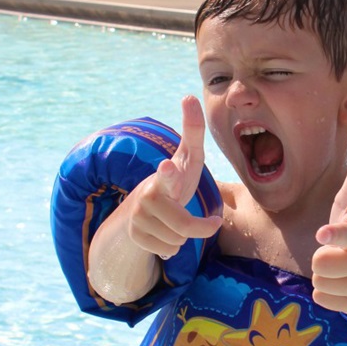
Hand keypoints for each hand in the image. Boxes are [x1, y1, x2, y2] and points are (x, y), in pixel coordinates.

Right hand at [121, 96, 222, 258]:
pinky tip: (163, 233)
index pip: (168, 175)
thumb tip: (190, 95)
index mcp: (166, 177)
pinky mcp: (135, 236)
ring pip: (178, 242)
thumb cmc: (175, 179)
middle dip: (202, 228)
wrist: (142, 208)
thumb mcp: (187, 158)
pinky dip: (172, 246)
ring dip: (185, 236)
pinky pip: (168, 251)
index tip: (168, 167)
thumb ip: (192, 131)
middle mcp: (149, 197)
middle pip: (185, 226)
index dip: (170, 173)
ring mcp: (139, 218)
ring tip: (175, 221)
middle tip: (211, 223)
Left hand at [311, 146, 346, 313]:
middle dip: (320, 255)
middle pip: (322, 262)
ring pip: (320, 282)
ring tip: (337, 266)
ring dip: (322, 273)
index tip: (321, 234)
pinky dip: (323, 291)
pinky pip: (323, 299)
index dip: (335, 235)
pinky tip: (337, 282)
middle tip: (333, 250)